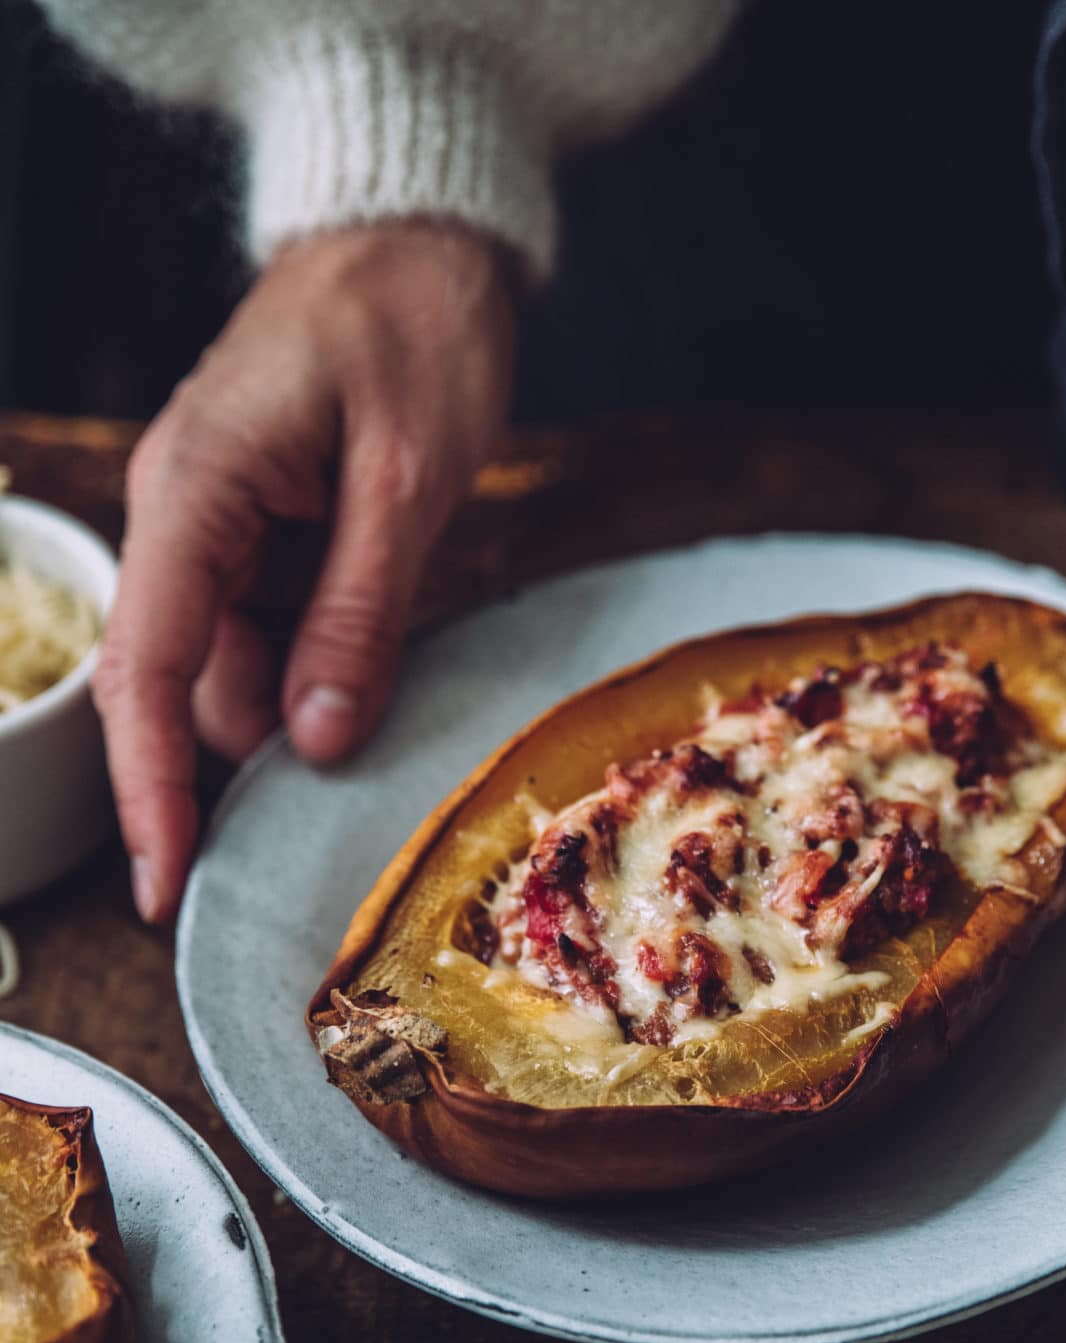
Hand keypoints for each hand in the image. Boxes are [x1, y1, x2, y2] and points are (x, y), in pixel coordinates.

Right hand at [92, 218, 515, 921]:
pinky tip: (365, 664)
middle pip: (173, 683)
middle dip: (225, 766)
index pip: (147, 669)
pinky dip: (310, 667)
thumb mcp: (408, 479)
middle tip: (316, 819)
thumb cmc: (414, 325)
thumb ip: (359, 613)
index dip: (152, 789)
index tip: (162, 886)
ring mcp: (213, 521)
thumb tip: (312, 745)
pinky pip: (263, 631)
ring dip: (290, 711)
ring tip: (378, 692)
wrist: (418, 235)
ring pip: (225, 667)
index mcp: (194, 491)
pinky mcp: (254, 528)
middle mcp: (181, 511)